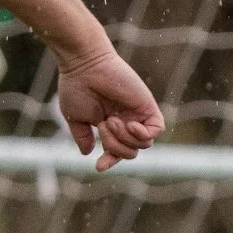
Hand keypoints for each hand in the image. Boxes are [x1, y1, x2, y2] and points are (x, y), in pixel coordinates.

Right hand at [56, 47, 165, 171]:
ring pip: (143, 145)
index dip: (110, 161)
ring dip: (125, 139)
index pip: (117, 150)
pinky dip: (143, 134)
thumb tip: (87, 153)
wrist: (84, 65)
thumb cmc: (76, 87)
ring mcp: (137, 113)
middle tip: (103, 126)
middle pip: (131, 151)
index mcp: (109, 123)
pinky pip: (156, 130)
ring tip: (111, 120)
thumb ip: (82, 136)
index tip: (99, 166)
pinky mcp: (147, 105)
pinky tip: (129, 124)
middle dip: (116, 147)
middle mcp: (125, 120)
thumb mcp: (76, 117)